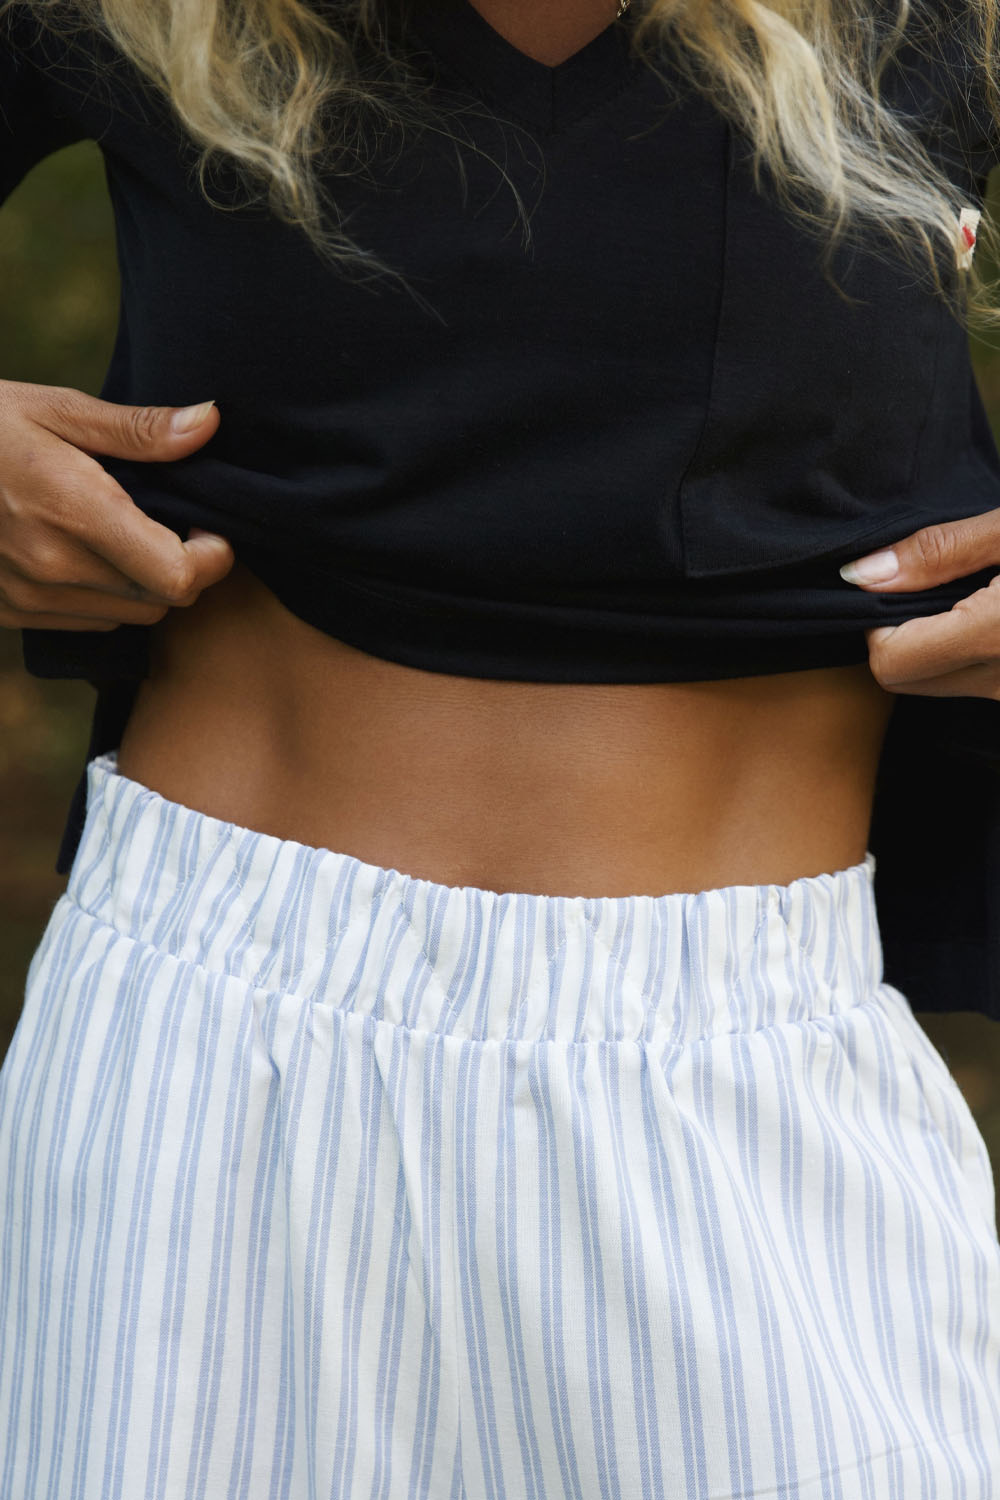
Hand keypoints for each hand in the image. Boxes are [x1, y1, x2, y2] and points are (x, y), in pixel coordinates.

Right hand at [0, 380, 233, 631]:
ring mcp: (27, 595)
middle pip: (162, 600)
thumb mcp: (58, 408)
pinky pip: (88, 621)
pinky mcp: (9, 612)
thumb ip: (139, 430)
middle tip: (174, 525)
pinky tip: (85, 553)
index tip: (208, 528)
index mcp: (74, 509)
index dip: (212, 558)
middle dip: (183, 569)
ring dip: (144, 585)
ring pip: (129, 616)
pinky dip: (103, 596)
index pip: (178, 575)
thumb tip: (210, 421)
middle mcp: (52, 565)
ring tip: (127, 536)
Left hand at [839, 511, 999, 698]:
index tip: (894, 582)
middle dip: (898, 634)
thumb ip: (937, 552)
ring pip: (935, 684)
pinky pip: (970, 681)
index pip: (891, 660)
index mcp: (996, 636)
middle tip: (925, 586)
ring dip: (931, 644)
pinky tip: (982, 613)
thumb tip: (863, 573)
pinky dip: (962, 652)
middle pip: (904, 679)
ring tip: (961, 594)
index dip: (877, 620)